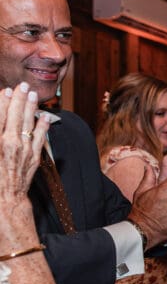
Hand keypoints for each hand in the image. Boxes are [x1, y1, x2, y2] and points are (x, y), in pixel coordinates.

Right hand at [0, 83, 51, 197]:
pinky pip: (40, 137)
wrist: (5, 198)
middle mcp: (9, 143)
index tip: (6, 90)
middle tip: (22, 85)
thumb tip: (1, 123)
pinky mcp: (34, 157)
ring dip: (31, 107)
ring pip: (28, 123)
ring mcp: (24, 150)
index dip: (3, 102)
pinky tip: (45, 116)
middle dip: (19, 99)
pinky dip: (43, 125)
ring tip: (33, 94)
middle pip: (15, 116)